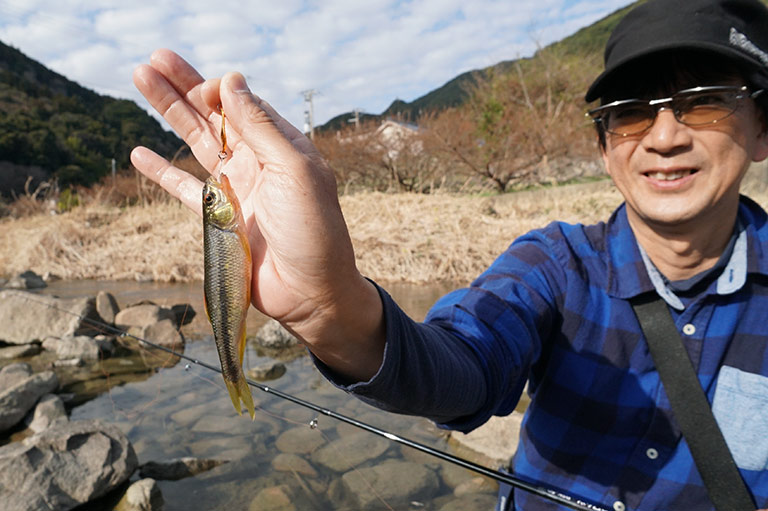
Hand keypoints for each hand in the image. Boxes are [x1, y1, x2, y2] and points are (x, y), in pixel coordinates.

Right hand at [131, 49, 383, 380]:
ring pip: (195, 142)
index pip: (242, 103)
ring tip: (141, 81)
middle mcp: (256, 162)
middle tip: (153, 60)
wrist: (310, 292)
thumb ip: (262, 126)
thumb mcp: (294, 170)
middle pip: (212, 115)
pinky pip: (183, 189)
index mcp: (279, 146)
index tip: (201, 87)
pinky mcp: (217, 219)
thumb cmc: (313, 230)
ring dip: (168, 112)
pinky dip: (162, 172)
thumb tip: (232, 80)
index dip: (218, 89)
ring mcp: (235, 189)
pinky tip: (140, 152)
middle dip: (183, 86)